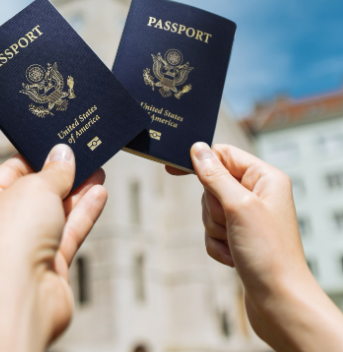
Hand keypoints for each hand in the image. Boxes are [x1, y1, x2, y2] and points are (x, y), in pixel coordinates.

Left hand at [0, 144, 106, 351]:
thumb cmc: (6, 241)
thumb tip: (63, 155)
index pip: (10, 173)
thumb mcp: (34, 187)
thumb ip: (54, 171)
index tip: (57, 146)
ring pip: (56, 214)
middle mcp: (1, 229)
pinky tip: (99, 193)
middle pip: (36, 195)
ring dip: (77, 193)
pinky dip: (84, 214)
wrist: (14, 297)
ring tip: (97, 169)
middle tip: (83, 155)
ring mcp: (25, 251)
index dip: (35, 157)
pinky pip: (69, 234)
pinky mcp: (49, 270)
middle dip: (60, 176)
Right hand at [181, 143, 342, 351]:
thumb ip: (215, 175)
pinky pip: (213, 233)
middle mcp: (259, 194)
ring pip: (211, 211)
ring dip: (216, 229)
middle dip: (214, 208)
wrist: (280, 303)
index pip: (224, 155)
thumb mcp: (238, 206)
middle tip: (231, 223)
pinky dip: (217, 246)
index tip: (171, 168)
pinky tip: (234, 258)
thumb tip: (198, 148)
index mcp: (265, 178)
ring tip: (235, 244)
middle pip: (213, 185)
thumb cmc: (269, 254)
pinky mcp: (241, 238)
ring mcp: (249, 218)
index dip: (201, 160)